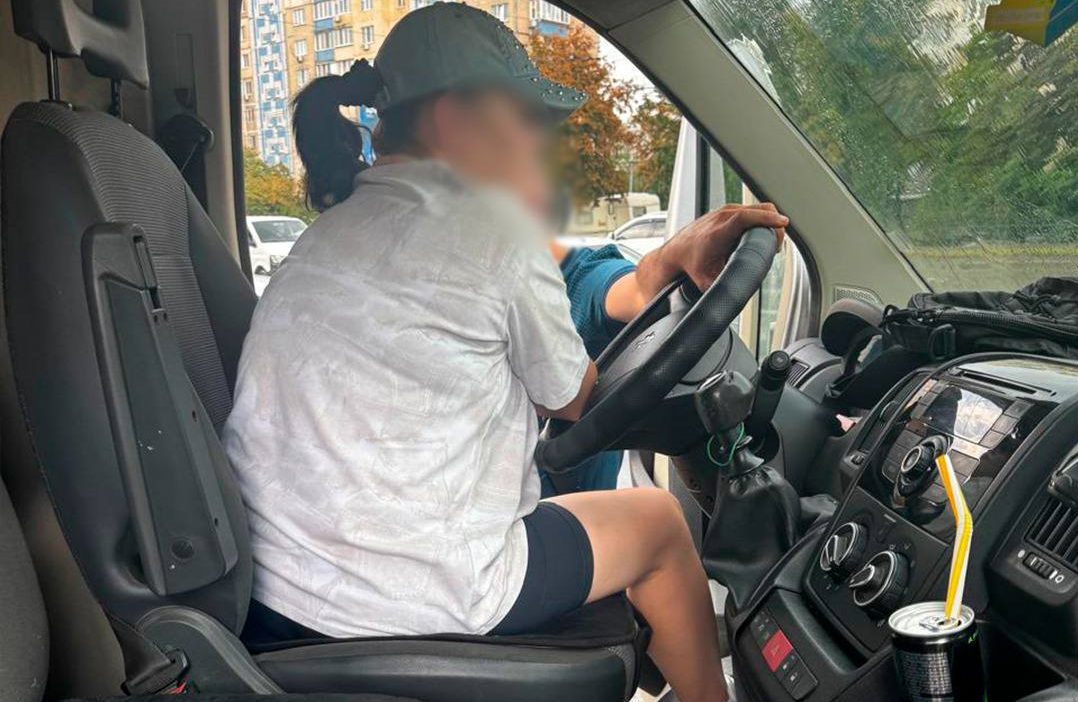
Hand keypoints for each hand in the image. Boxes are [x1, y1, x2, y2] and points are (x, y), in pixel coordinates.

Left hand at [665, 203, 787, 290]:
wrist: (676, 251)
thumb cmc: (691, 264)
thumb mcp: (707, 281)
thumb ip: (723, 288)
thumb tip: (737, 298)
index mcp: (718, 233)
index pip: (745, 218)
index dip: (766, 220)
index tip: (782, 223)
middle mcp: (721, 217)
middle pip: (758, 209)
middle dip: (774, 224)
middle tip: (776, 246)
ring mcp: (724, 211)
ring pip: (757, 208)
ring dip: (769, 221)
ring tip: (770, 241)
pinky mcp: (728, 210)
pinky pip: (751, 209)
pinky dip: (762, 218)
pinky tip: (762, 232)